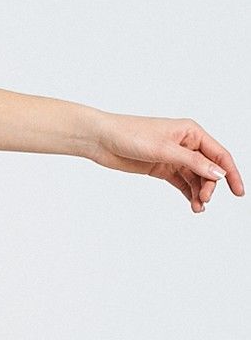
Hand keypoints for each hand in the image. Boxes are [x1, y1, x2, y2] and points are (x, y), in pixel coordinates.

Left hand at [88, 111, 243, 212]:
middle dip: (210, 186)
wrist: (102, 140)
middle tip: (204, 200)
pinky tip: (192, 204)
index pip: (218, 154)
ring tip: (198, 208)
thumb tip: (218, 174)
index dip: (230, 173)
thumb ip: (193, 163)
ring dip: (199, 192)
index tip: (239, 192)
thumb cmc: (131, 135)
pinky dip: (188, 193)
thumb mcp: (165, 149)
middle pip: (208, 169)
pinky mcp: (162, 168)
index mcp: (191, 132)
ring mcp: (174, 157)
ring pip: (195, 178)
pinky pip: (181, 182)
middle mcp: (185, 144)